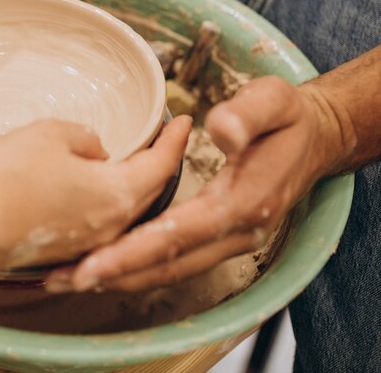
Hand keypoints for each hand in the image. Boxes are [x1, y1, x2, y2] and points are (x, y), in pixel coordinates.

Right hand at [0, 116, 191, 271]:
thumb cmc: (6, 177)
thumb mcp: (50, 134)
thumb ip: (84, 137)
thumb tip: (96, 150)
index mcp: (117, 194)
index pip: (161, 164)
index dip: (175, 140)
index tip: (183, 122)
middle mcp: (112, 226)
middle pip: (149, 191)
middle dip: (158, 163)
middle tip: (162, 139)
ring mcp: (88, 243)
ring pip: (124, 210)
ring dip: (131, 184)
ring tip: (129, 159)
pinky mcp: (65, 251)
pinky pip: (99, 223)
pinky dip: (106, 201)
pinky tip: (93, 187)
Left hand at [50, 77, 341, 291]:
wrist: (316, 138)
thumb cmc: (289, 117)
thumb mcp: (275, 100)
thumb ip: (247, 113)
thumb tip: (217, 128)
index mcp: (247, 200)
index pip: (184, 232)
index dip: (138, 250)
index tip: (96, 261)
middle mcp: (238, 230)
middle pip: (171, 263)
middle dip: (117, 274)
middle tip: (64, 278)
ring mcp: (230, 238)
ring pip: (171, 269)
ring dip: (122, 277)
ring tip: (69, 279)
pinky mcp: (218, 237)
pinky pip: (175, 259)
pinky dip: (138, 268)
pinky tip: (104, 266)